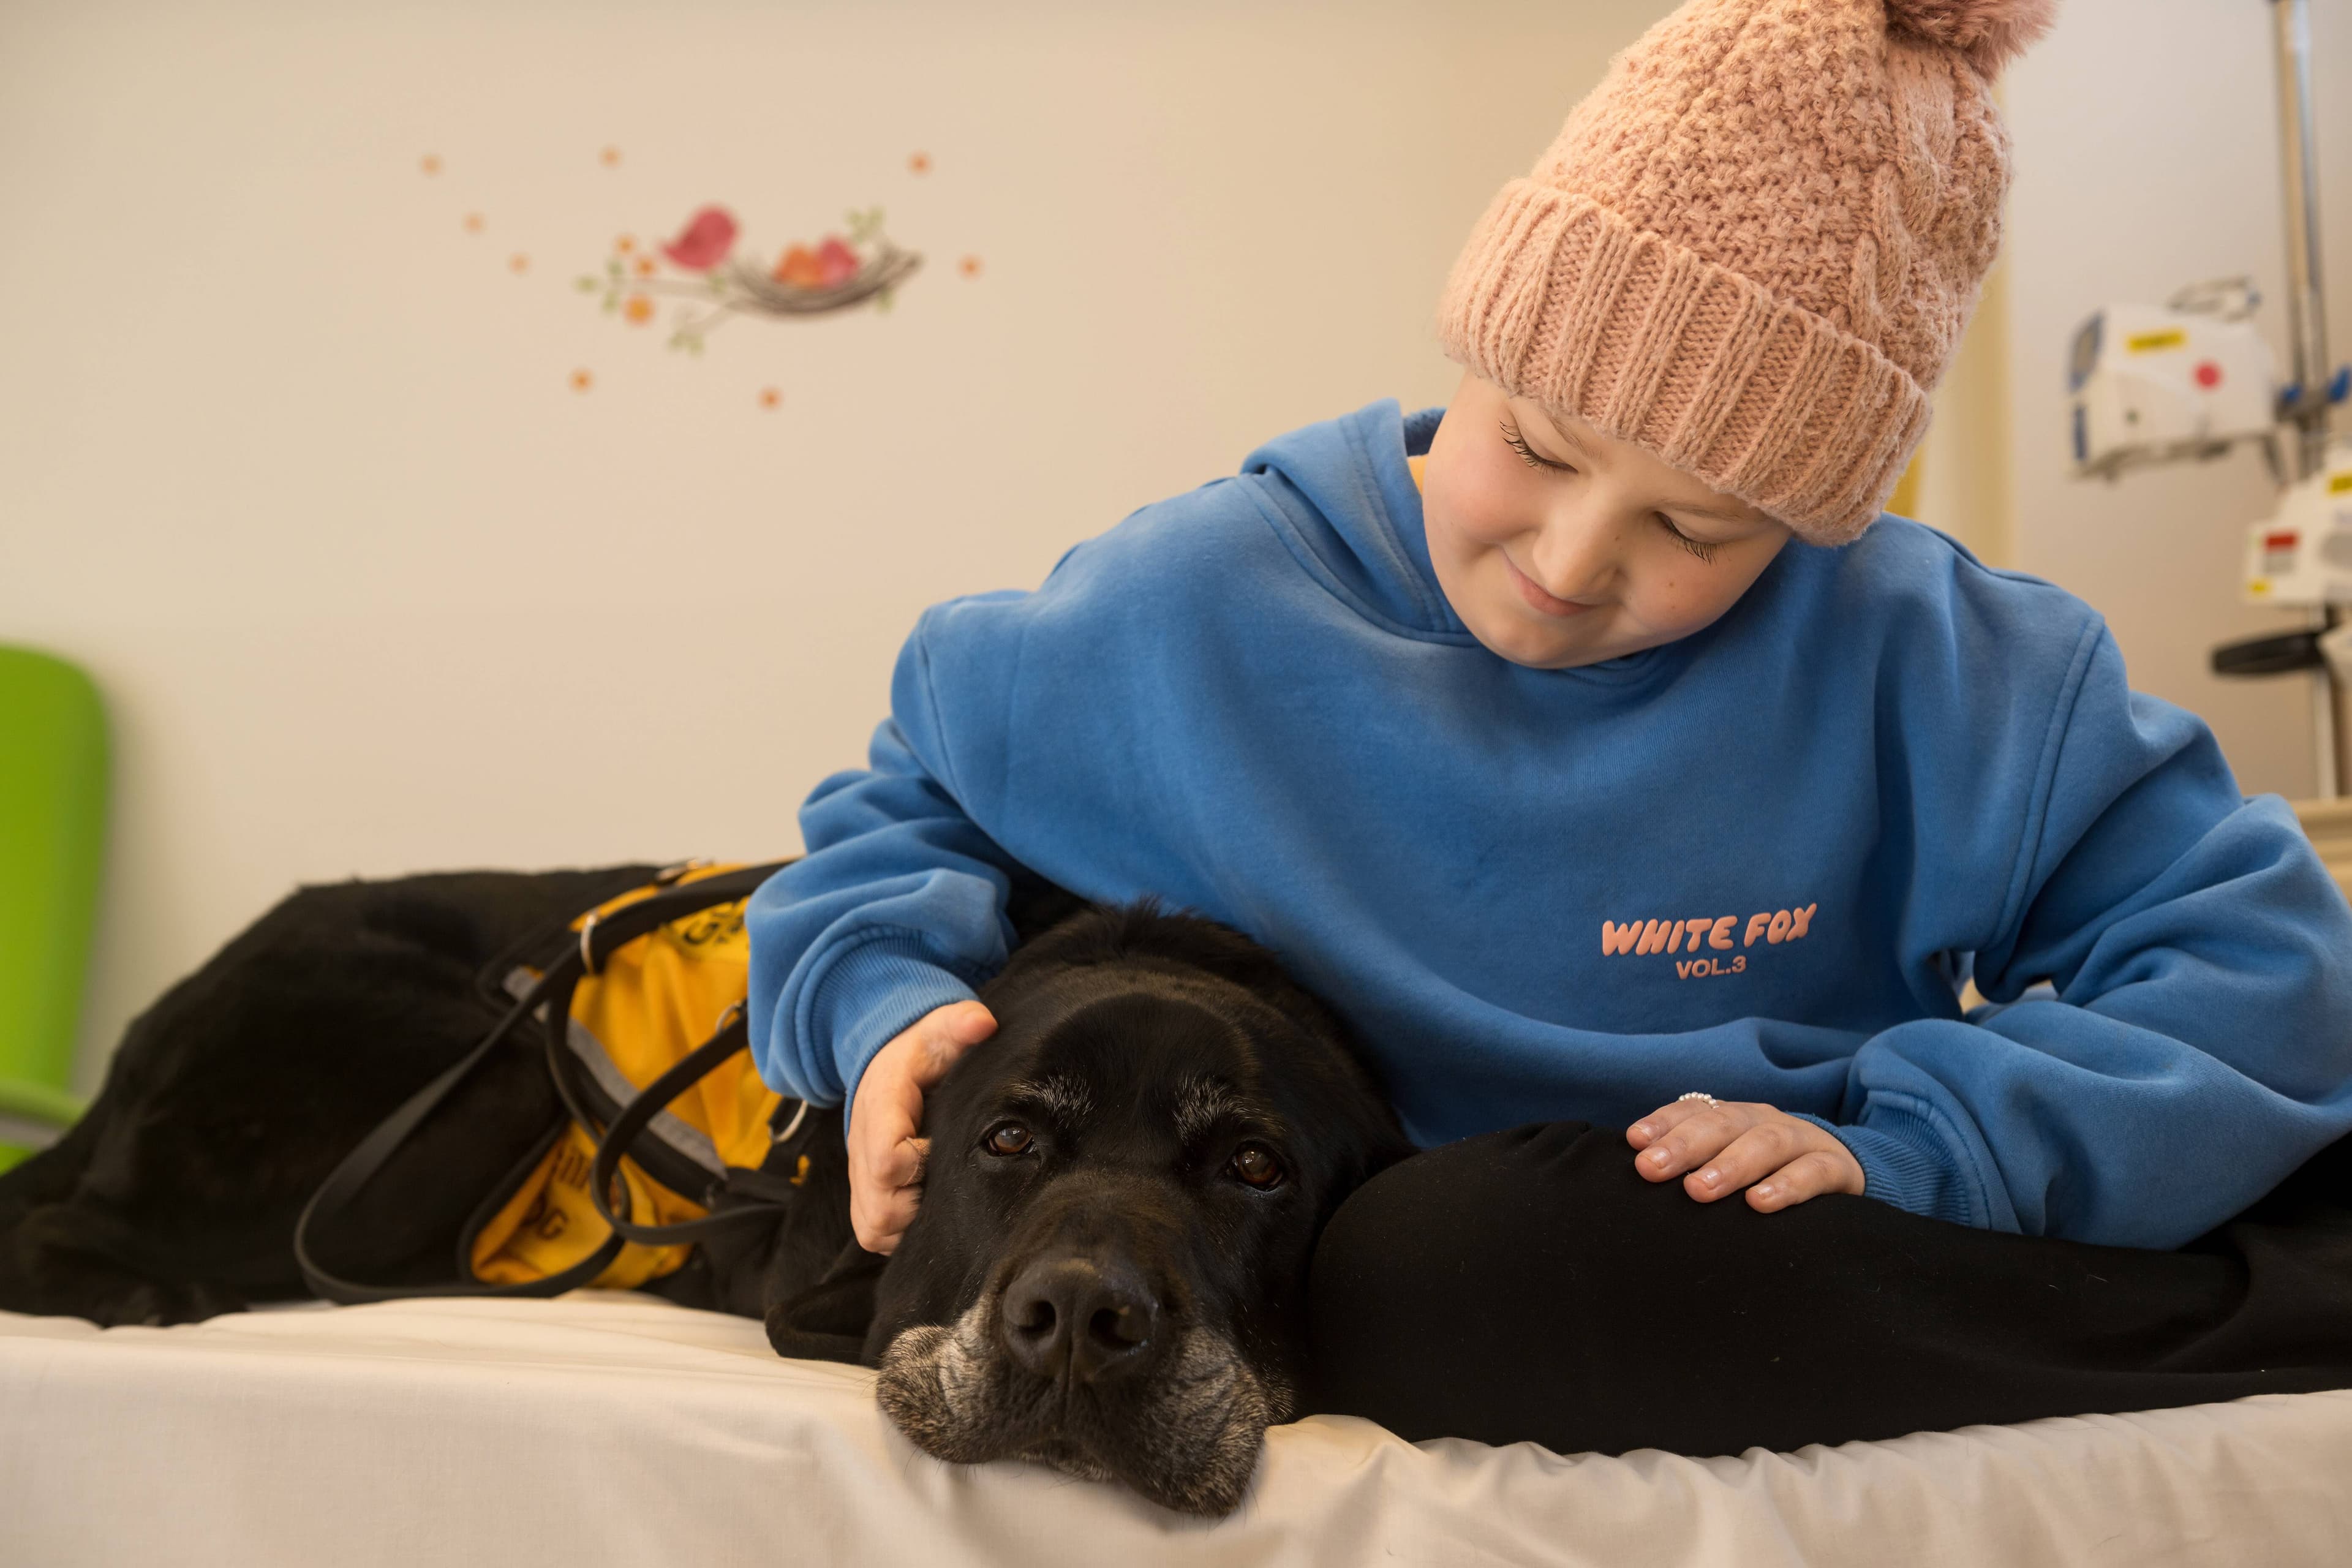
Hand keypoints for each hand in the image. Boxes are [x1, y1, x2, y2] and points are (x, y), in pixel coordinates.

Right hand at [846, 1000, 997, 1254]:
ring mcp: (860, 1174)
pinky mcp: (865, 1193)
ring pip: (874, 1228)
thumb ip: (959, 1023)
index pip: (885, 1158)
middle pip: (879, 1208)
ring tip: (941, 1201)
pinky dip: (900, 1233)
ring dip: (909, 1225)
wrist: (886, 1064)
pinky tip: (929, 1211)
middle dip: (918, 1206)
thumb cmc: (921, 1052)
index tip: (940, 1151)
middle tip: (949, 1184)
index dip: (917, 1166)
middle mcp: (861, 1145)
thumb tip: (983, 1023)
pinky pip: (873, 1233)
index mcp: (880, 1107)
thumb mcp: (938, 1029)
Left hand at [1625, 1098, 1863, 1212]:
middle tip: (1651, 1169)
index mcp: (1733, 1118)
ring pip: (1765, 1143)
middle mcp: (1764, 1121)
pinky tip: (1759, 1203)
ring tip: (1699, 1190)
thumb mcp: (1731, 1166)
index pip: (1694, 1111)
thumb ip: (1693, 1167)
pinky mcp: (1836, 1168)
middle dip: (1684, 1145)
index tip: (1634, 1142)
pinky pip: (1813, 1173)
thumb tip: (1643, 1174)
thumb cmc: (1769, 1177)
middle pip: (1723, 1124)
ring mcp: (1802, 1141)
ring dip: (1730, 1165)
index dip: (1663, 1123)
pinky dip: (1786, 1186)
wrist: (1845, 1174)